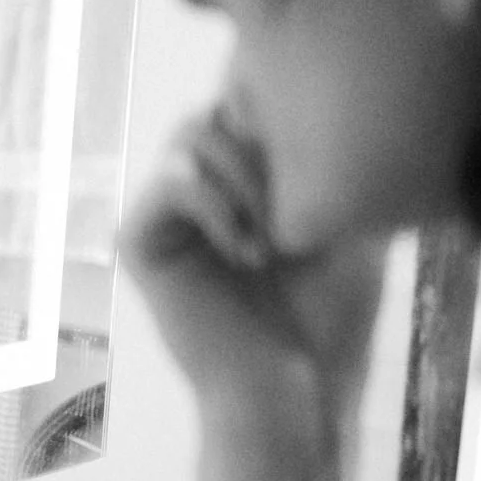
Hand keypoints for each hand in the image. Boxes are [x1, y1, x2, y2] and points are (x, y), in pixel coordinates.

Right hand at [124, 103, 388, 440]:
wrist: (294, 389)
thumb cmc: (329, 317)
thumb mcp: (343, 220)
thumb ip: (323, 162)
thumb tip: (329, 91)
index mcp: (234, 184)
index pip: (242, 107)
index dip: (278, 117)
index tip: (315, 174)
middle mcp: (191, 194)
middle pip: (215, 112)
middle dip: (266, 148)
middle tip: (297, 210)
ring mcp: (162, 216)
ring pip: (192, 137)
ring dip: (247, 178)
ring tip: (275, 235)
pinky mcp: (138, 242)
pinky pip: (173, 182)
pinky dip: (219, 207)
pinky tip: (249, 252)